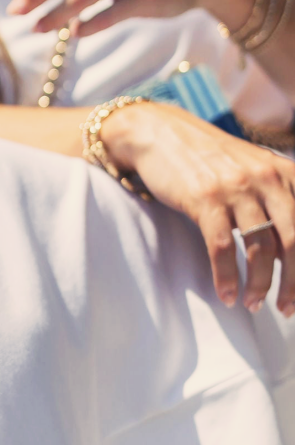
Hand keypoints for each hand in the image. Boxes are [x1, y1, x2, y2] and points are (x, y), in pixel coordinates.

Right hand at [101, 99, 294, 310]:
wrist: (163, 134)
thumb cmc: (208, 162)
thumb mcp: (253, 174)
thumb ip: (275, 205)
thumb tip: (286, 256)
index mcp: (285, 173)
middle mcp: (268, 177)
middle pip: (294, 240)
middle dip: (293, 282)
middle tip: (287, 309)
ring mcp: (237, 188)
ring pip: (261, 247)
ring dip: (260, 284)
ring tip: (255, 305)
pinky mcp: (206, 199)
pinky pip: (222, 247)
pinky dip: (227, 278)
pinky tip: (227, 296)